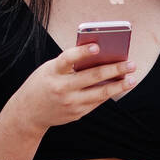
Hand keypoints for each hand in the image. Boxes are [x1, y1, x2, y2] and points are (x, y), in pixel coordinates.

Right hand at [14, 43, 135, 133]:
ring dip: (119, 85)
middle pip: (92, 77)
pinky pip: (97, 102)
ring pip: (100, 93)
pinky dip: (109, 93)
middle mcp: (61, 88)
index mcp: (52, 72)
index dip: (82, 52)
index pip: (68, 59)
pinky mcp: (76, 114)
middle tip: (131, 63)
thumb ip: (70, 64)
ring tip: (132, 78)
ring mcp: (70, 103)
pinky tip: (119, 87)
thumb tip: (100, 57)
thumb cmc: (42, 84)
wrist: (27, 113)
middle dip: (114, 69)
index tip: (98, 46)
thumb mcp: (50, 70)